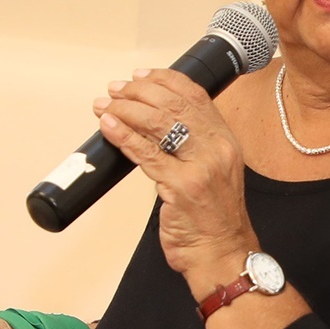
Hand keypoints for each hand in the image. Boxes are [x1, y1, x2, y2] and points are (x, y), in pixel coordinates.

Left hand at [93, 68, 255, 289]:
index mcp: (225, 140)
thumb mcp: (212, 171)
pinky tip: (108, 127)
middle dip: (138, 91)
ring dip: (125, 109)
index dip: (164, 79)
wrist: (221, 253)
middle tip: (115, 90)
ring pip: (159, 123)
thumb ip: (192, 146)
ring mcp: (201, 166)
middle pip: (174, 104)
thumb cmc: (212, 218)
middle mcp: (217, 148)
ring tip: (104, 105)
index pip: (195, 95)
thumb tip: (152, 122)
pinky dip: (123, 136)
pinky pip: (146, 153)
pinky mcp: (181, 186)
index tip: (140, 75)